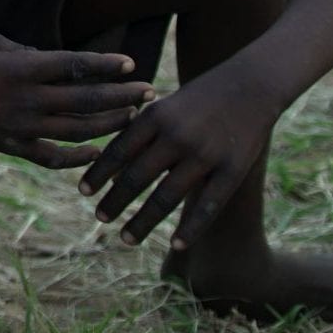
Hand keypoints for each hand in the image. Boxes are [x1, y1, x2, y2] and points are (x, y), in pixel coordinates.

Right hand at [0, 34, 153, 166]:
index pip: (73, 65)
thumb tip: (48, 59)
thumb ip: (20, 49)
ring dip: (110, 124)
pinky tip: (96, 153)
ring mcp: (21, 127)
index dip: (105, 64)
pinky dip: (78, 158)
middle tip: (150, 91)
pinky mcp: (12, 147)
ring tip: (133, 117)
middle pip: (85, 100)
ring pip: (77, 130)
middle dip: (122, 96)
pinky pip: (52, 157)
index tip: (130, 62)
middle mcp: (26, 100)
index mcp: (19, 69)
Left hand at [79, 70, 276, 249]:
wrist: (250, 87)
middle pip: (136, 177)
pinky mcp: (232, 170)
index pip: (118, 151)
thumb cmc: (197, 100)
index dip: (98, 174)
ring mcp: (205, 155)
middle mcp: (176, 136)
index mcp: (155, 116)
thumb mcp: (163, 107)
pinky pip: (207, 206)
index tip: (82, 193)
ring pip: (166, 197)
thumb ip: (138, 134)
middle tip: (99, 218)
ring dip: (143, 221)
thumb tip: (110, 170)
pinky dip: (189, 229)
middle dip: (114, 201)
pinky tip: (175, 245)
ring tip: (126, 238)